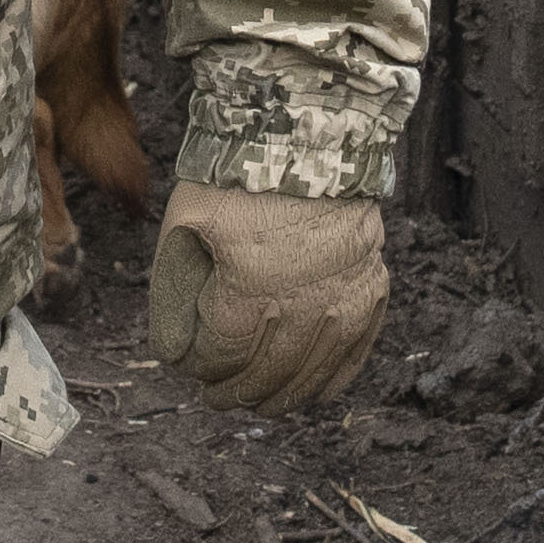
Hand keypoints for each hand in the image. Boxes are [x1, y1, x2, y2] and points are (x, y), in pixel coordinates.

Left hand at [148, 186, 384, 415]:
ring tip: (260, 404)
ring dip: (281, 397)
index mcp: (249, 286)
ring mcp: (342, 300)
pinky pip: (353, 354)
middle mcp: (301, 302)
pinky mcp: (370, 292)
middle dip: (236, 393)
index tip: (190, 371)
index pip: (221, 356)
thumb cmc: (237, 180)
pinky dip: (329, 380)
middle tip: (219, 400)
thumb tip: (173, 350)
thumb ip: (173, 289)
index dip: (202, 371)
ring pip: (309, 373)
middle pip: (265, 373)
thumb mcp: (184, 225)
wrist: (308, 138)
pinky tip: (311, 393)